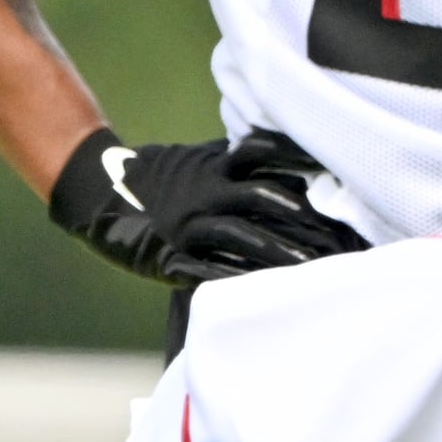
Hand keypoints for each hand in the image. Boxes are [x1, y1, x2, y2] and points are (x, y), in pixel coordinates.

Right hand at [47, 128, 365, 284]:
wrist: (99, 193)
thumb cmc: (173, 179)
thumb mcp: (208, 160)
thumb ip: (250, 161)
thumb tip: (310, 162)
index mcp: (219, 164)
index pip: (267, 151)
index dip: (302, 158)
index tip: (340, 170)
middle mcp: (208, 191)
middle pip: (262, 196)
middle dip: (302, 214)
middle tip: (341, 232)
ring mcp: (189, 224)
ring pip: (239, 234)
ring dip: (277, 251)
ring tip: (311, 265)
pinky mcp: (170, 255)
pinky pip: (205, 268)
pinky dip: (233, 279)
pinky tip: (261, 290)